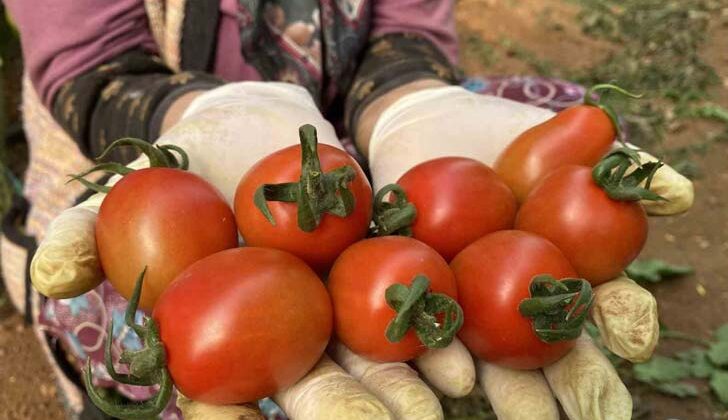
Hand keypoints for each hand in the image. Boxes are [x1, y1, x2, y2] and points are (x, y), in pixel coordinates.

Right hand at [28, 81, 470, 419]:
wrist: (264, 126)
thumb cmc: (191, 165)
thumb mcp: (137, 190)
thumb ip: (94, 231)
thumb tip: (49, 275)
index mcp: (228, 336)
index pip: (223, 394)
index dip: (230, 413)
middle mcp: (289, 340)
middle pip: (316, 386)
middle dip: (347, 411)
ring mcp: (343, 314)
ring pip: (376, 361)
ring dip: (406, 388)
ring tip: (438, 403)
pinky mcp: (389, 276)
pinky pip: (417, 309)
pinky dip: (439, 337)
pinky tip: (462, 359)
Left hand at [364, 84, 689, 419]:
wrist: (423, 128)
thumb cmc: (500, 134)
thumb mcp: (562, 141)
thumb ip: (619, 166)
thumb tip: (679, 194)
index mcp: (567, 272)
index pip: (606, 307)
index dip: (625, 323)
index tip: (632, 339)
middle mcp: (524, 303)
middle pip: (553, 353)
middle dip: (565, 387)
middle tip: (576, 418)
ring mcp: (469, 308)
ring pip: (491, 359)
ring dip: (502, 388)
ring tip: (497, 397)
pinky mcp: (414, 302)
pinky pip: (424, 334)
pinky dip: (435, 357)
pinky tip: (447, 372)